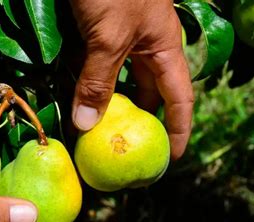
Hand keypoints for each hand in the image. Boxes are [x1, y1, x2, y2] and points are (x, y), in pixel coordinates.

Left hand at [69, 0, 193, 158]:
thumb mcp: (108, 36)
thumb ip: (99, 81)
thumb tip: (86, 126)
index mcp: (162, 48)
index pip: (179, 98)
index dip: (178, 129)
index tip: (171, 158)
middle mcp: (143, 46)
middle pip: (146, 93)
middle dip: (137, 121)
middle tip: (124, 150)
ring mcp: (118, 39)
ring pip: (116, 81)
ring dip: (106, 104)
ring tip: (95, 133)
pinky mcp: (93, 32)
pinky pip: (93, 66)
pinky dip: (85, 84)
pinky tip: (74, 100)